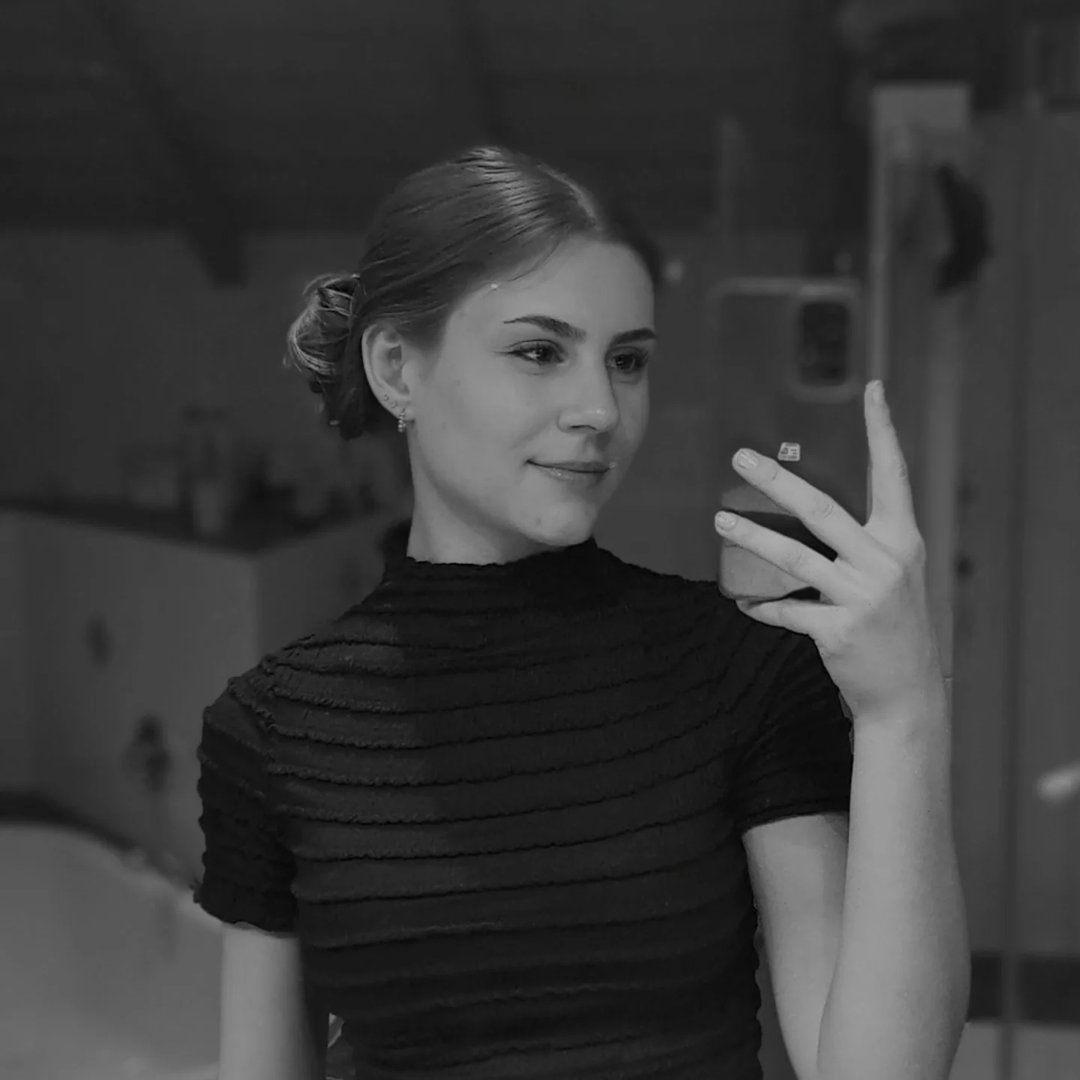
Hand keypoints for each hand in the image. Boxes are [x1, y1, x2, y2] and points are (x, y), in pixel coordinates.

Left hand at [713, 380, 944, 721]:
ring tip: (719, 520)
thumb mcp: (891, 576)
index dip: (883, 431)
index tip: (874, 389)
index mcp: (901, 540)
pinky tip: (745, 604)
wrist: (907, 692)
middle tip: (741, 457)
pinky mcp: (840, 630)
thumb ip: (859, 544)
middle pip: (823, 510)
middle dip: (778, 481)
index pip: (893, 474)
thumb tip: (803, 512)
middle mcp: (886, 562)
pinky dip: (763, 607)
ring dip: (752, 537)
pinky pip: (787, 611)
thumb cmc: (892, 625)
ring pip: (795, 557)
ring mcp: (864, 596)